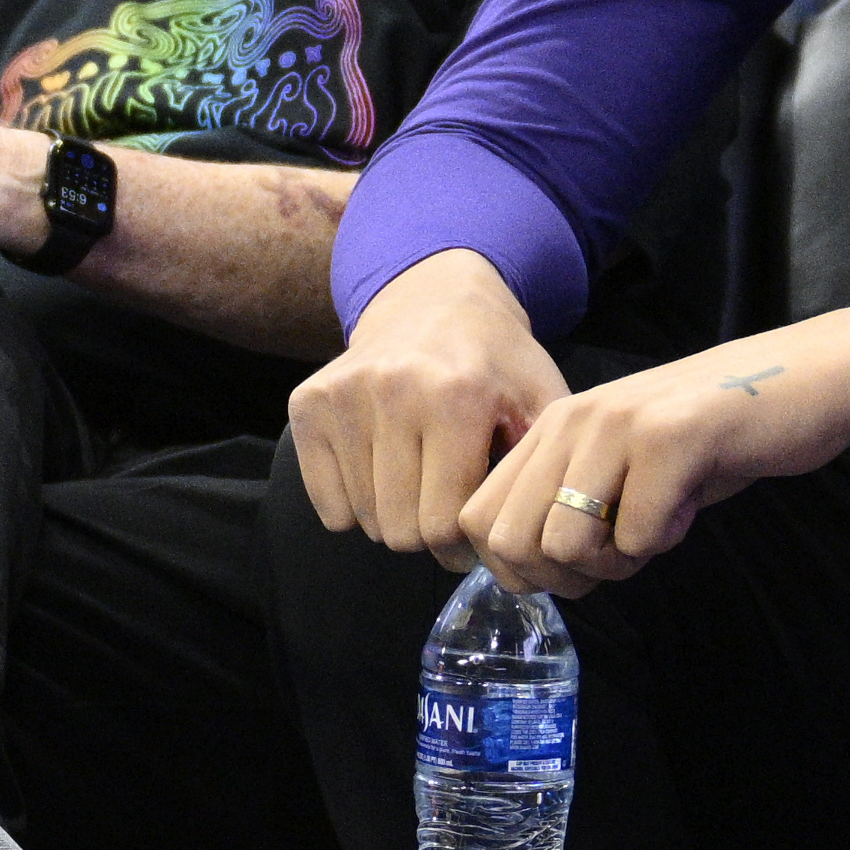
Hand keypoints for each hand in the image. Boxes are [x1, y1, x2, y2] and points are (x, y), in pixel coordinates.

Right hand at [289, 253, 567, 567]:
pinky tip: (381, 476)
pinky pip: (327, 504)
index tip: (472, 538)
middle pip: (401, 528)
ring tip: (417, 486)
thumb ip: (542, 472)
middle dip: (427, 536)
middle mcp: (393, 391)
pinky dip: (353, 507)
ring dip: (393, 518)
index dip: (463, 547)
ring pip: (364, 518)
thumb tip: (523, 545)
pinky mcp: (308, 403)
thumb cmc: (495, 364)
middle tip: (443, 513)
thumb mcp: (541, 404)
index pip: (444, 522)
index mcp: (458, 397)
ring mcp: (344, 396)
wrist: (434, 301)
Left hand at [459, 329, 849, 598]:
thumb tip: (528, 572)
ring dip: (617, 562)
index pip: (478, 521)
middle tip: (620, 554)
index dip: (519, 568)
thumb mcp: (626, 464)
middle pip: (511, 545)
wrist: (809, 381)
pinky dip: (666, 540)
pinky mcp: (670, 440)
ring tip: (658, 525)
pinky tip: (691, 501)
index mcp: (552, 427)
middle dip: (565, 577)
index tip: (576, 564)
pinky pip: (637, 536)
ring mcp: (617, 426)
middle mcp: (571, 420)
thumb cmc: (717, 437)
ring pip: (565, 546)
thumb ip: (571, 502)